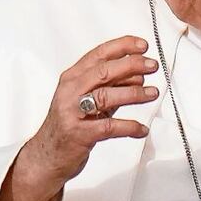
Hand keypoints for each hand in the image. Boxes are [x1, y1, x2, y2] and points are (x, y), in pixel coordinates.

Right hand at [31, 35, 159, 185]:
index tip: (142, 45)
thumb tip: (139, 75)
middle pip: (103, 72)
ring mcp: (73, 113)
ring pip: (106, 96)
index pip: (98, 54)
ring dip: (134, 93)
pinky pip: (109, 127)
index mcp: (72, 78)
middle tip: (151, 66)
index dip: (122, 47)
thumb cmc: (70, 123)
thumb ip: (110, 86)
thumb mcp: (87, 99)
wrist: (48, 155)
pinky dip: (129, 127)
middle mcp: (71, 91)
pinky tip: (142, 129)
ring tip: (152, 93)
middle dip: (131, 65)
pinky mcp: (80, 134)